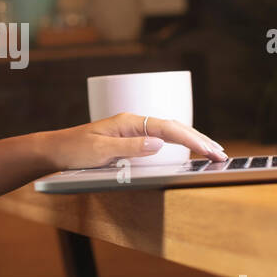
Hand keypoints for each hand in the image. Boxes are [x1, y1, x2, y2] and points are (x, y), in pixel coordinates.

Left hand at [41, 112, 227, 169]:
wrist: (55, 150)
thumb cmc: (74, 150)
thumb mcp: (101, 151)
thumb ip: (130, 147)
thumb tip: (160, 143)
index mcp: (129, 122)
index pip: (168, 129)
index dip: (191, 140)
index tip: (209, 151)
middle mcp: (133, 123)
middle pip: (174, 128)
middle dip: (199, 139)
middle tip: (221, 154)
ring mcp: (132, 130)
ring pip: (170, 132)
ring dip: (192, 141)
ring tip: (213, 151)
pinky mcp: (130, 140)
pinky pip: (161, 138)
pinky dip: (179, 144)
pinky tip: (189, 150)